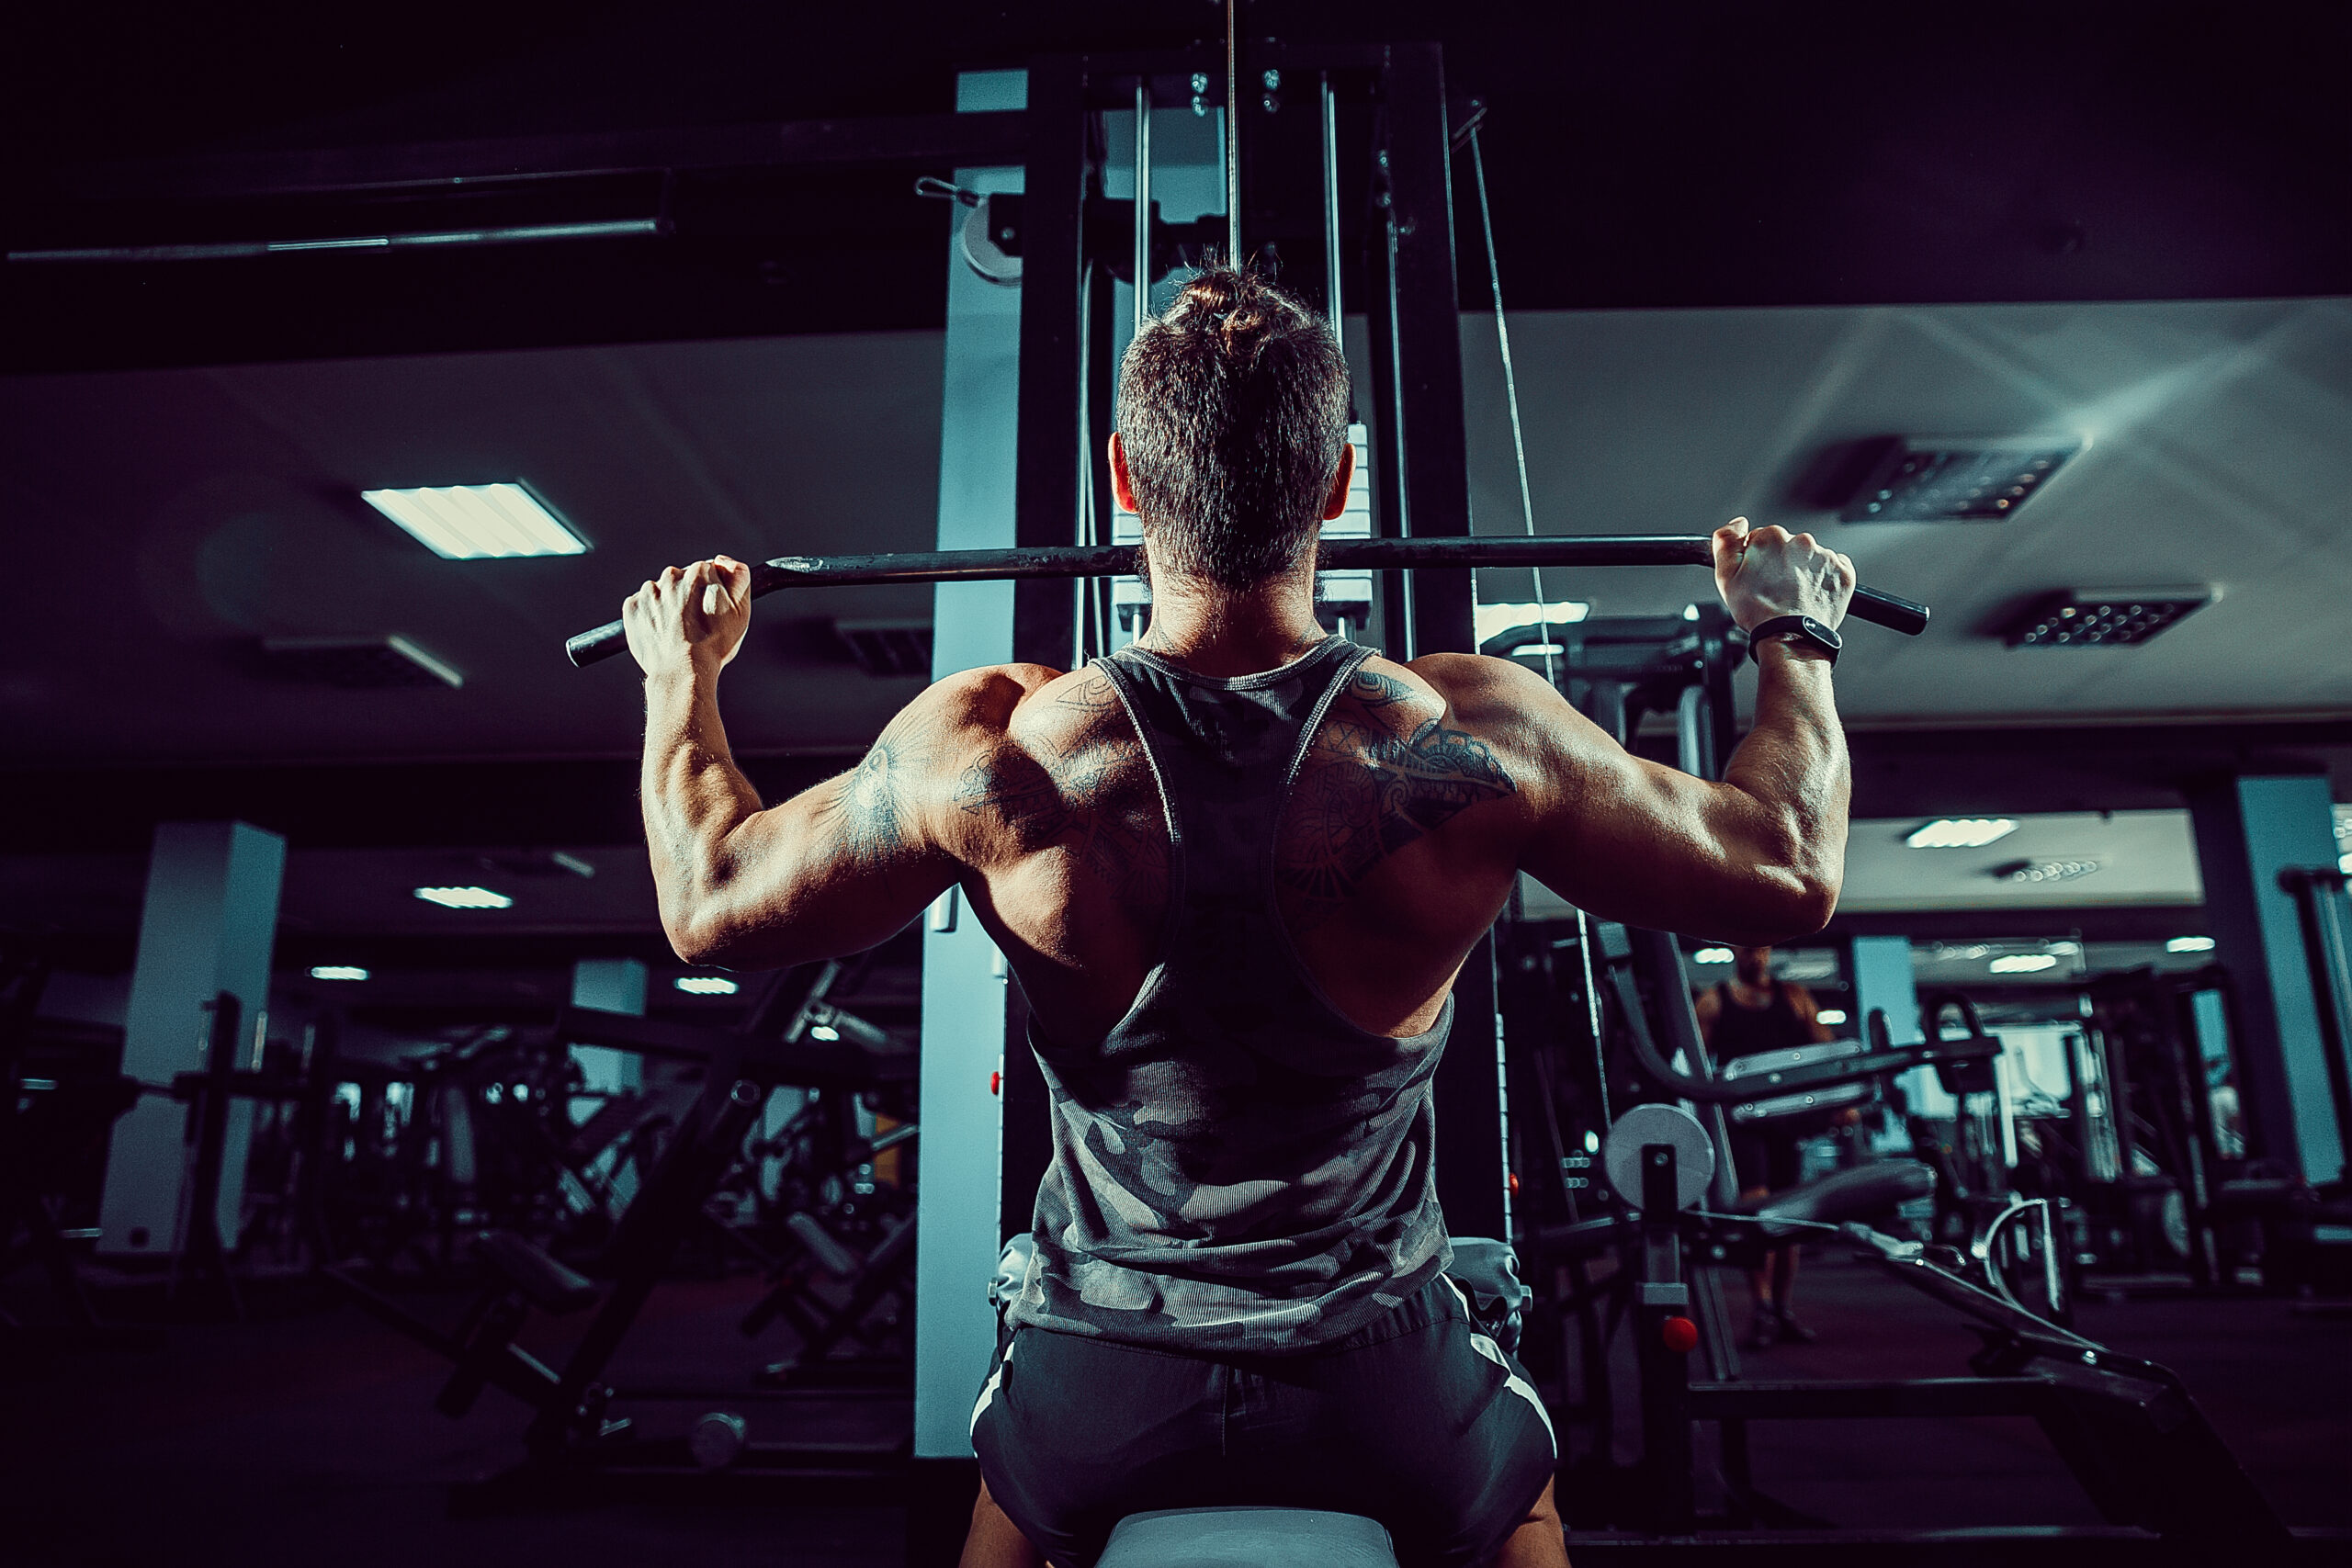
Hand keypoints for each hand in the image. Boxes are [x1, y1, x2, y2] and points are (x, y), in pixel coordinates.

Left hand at [622, 556, 752, 681]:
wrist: (683, 671)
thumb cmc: (714, 645)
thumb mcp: (741, 610)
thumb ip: (738, 576)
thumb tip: (723, 561)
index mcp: (699, 573)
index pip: (706, 572)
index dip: (711, 591)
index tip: (711, 610)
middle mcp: (671, 576)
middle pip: (681, 580)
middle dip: (687, 596)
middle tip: (694, 623)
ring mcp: (649, 592)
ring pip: (660, 592)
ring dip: (667, 605)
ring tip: (676, 630)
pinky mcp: (632, 607)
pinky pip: (642, 605)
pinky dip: (649, 616)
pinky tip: (661, 632)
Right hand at [1711, 518, 1855, 633]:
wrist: (1790, 637)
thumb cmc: (1758, 612)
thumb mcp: (1725, 577)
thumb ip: (1726, 542)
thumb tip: (1738, 524)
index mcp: (1772, 537)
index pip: (1763, 538)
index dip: (1758, 559)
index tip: (1759, 576)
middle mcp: (1801, 541)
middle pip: (1789, 546)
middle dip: (1782, 563)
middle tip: (1776, 589)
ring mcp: (1825, 556)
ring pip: (1810, 558)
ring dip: (1803, 571)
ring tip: (1794, 595)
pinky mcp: (1843, 572)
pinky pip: (1833, 569)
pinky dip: (1824, 579)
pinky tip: (1811, 594)